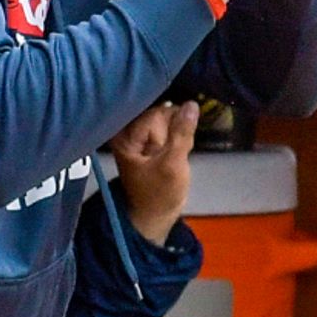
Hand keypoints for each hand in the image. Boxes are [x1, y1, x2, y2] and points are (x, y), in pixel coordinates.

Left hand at [105, 98, 196, 244]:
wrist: (155, 212)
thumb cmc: (160, 192)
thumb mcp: (173, 163)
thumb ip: (182, 133)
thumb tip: (191, 104)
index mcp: (124, 137)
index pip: (154, 113)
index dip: (173, 120)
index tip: (180, 137)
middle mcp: (127, 131)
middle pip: (160, 112)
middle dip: (175, 126)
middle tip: (175, 149)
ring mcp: (139, 135)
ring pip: (167, 119)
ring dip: (178, 132)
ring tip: (175, 153)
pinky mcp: (150, 140)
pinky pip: (169, 128)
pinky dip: (177, 136)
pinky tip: (176, 151)